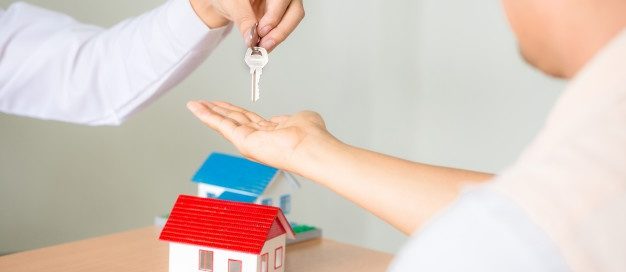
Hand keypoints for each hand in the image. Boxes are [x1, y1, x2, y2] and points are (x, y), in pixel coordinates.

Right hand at [186, 101, 337, 172]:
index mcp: (271, 132)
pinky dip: (207, 115)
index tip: (222, 104)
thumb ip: (291, 117)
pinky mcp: (242, 141)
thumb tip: (287, 118)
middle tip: (201, 103)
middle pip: (232, 119)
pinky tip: (196, 108)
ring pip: (224, 122)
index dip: (234, 110)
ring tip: (193, 104)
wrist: (311, 147)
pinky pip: (221, 125)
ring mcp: (249, 141)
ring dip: (207, 112)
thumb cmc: (312, 138)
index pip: (247, 119)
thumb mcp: (301, 118)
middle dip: (216, 110)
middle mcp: (258, 139)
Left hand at [190, 0, 304, 51]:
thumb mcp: (231, 4)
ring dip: (279, 36)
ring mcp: (282, 4)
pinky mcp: (279, 15)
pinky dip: (274, 38)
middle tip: (265, 44)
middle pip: (295, 10)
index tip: (262, 30)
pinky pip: (283, 28)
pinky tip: (264, 44)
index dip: (275, 15)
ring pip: (292, 19)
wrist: (224, 1)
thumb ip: (243, 19)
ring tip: (262, 46)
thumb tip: (251, 38)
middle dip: (281, 30)